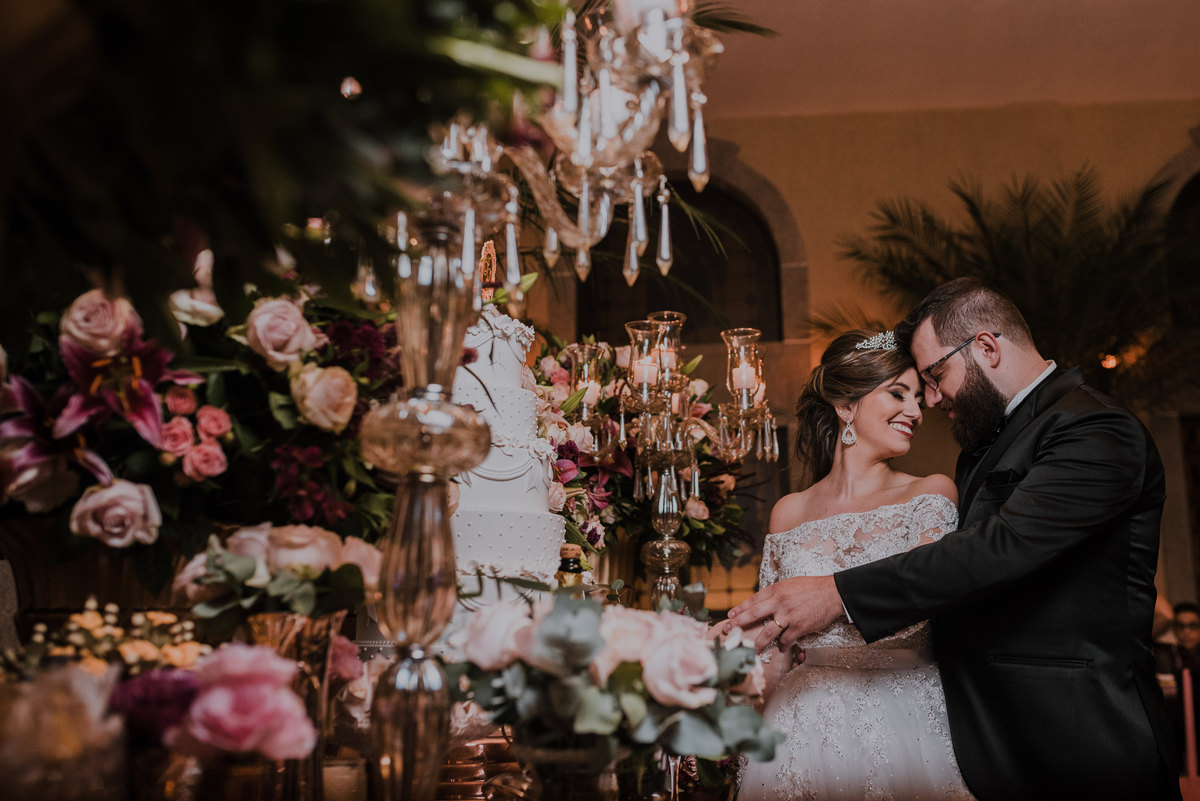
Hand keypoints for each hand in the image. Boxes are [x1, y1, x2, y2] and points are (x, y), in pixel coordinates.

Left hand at [721, 575, 842, 649]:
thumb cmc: (812, 588)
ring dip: (758, 642)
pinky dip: (783, 645)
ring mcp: (788, 615)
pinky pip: (786, 640)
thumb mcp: (790, 584)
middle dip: (738, 623)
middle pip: (753, 614)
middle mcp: (779, 602)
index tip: (730, 615)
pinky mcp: (799, 627)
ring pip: (767, 632)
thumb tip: (765, 603)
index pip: (753, 600)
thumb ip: (777, 594)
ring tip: (752, 648)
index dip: (740, 608)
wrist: (833, 593)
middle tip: (727, 630)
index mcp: (776, 590)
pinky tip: (782, 648)